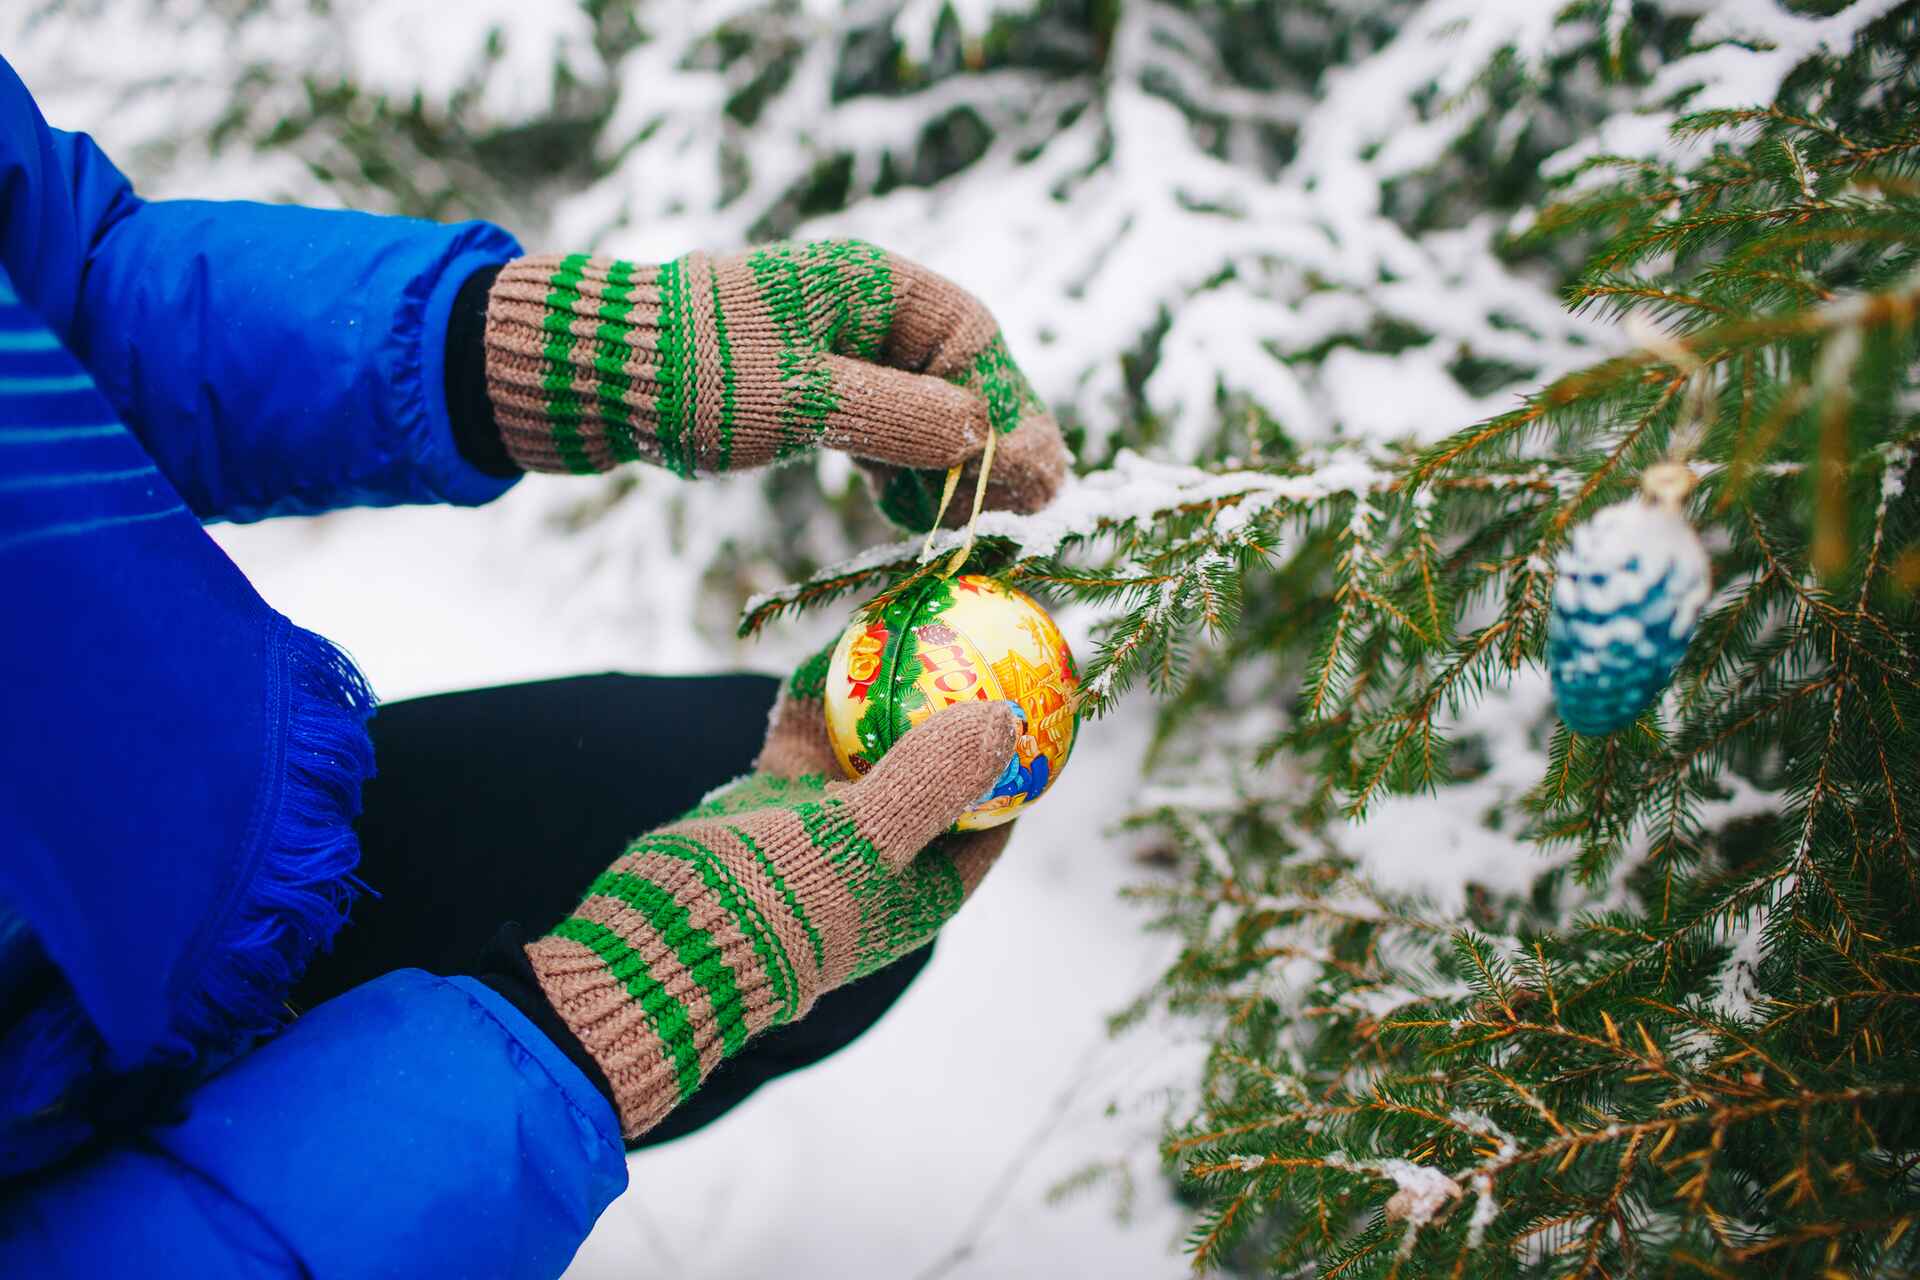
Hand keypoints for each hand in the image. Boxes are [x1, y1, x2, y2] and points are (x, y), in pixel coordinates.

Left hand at [483, 239, 1067, 526]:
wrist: (592, 374)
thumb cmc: (694, 373)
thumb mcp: (805, 401)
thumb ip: (901, 418)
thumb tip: (988, 439)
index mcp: (872, 285)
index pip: (974, 340)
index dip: (1013, 409)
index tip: (1041, 475)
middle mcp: (864, 308)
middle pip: (957, 375)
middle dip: (987, 445)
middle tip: (1018, 513)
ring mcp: (836, 346)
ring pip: (920, 405)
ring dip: (945, 465)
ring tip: (956, 527)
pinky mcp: (808, 386)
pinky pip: (879, 424)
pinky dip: (898, 468)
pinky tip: (905, 515)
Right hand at [525, 654, 1018, 1138]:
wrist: (660, 938)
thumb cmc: (777, 905)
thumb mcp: (866, 839)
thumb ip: (934, 779)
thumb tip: (1007, 719)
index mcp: (926, 885)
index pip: (994, 814)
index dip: (1019, 758)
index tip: (1034, 693)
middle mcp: (884, 853)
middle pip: (937, 769)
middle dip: (953, 709)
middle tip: (969, 640)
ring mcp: (826, 826)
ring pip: (869, 743)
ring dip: (885, 693)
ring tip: (907, 625)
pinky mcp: (775, 798)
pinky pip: (810, 734)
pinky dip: (821, 694)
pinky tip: (831, 643)